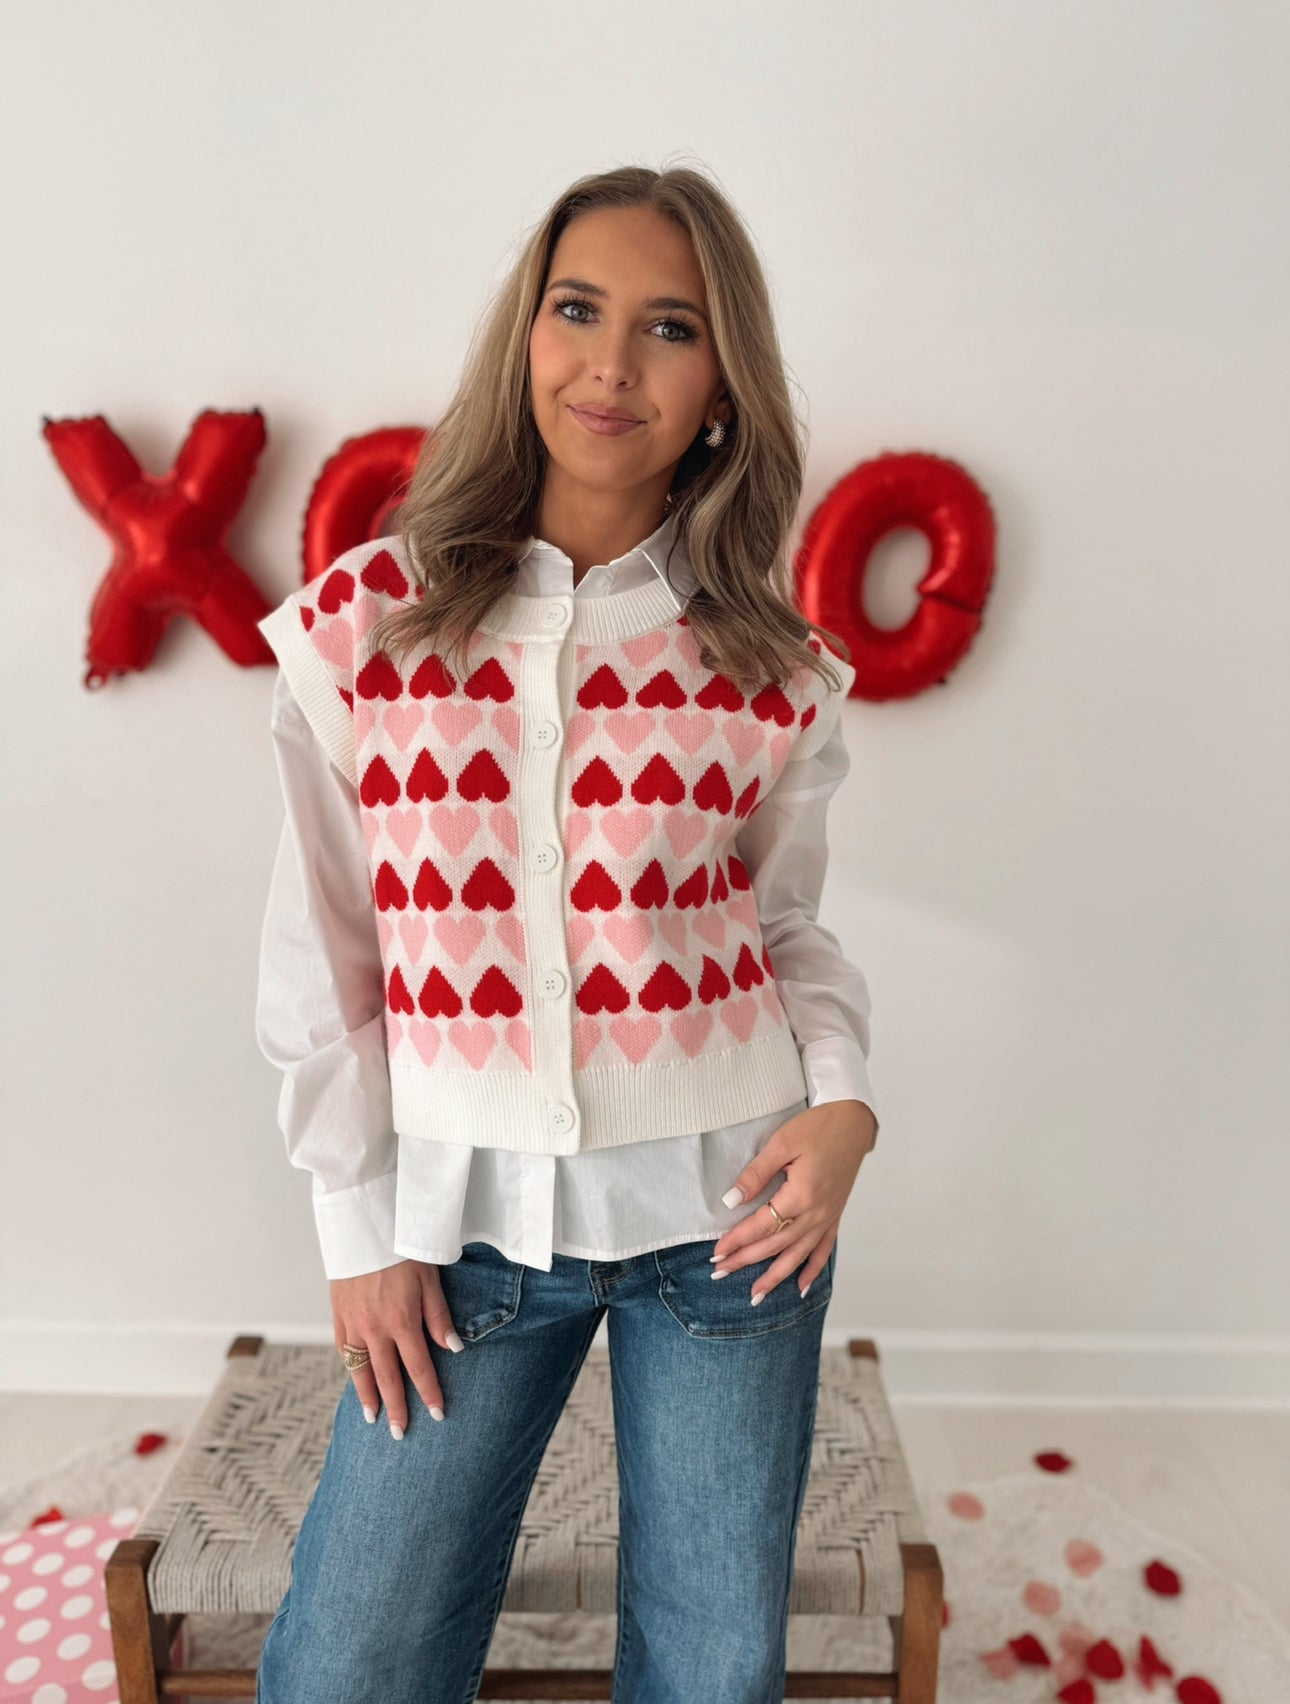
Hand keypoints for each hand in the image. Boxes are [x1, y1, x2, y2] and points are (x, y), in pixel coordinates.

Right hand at [331, 1258, 462, 1438]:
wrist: (364, 1228)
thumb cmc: (402, 1250)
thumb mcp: (430, 1279)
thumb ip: (439, 1317)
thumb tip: (454, 1349)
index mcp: (402, 1321)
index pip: (419, 1367)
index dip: (429, 1393)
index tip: (437, 1415)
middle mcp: (376, 1329)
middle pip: (387, 1378)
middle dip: (396, 1409)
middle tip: (401, 1435)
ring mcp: (353, 1325)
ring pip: (361, 1370)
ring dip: (367, 1397)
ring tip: (372, 1420)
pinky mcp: (338, 1316)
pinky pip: (344, 1351)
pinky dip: (351, 1368)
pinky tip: (356, 1380)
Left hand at [710, 1099, 876, 1303]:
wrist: (854, 1122)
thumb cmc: (818, 1127)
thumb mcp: (782, 1143)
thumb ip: (756, 1174)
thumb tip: (731, 1200)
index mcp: (802, 1195)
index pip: (762, 1225)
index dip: (738, 1240)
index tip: (716, 1252)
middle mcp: (817, 1213)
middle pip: (776, 1245)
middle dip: (746, 1261)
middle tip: (720, 1273)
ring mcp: (828, 1217)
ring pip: (798, 1255)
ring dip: (776, 1277)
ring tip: (756, 1296)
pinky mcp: (835, 1215)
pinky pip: (823, 1250)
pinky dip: (812, 1270)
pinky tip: (802, 1288)